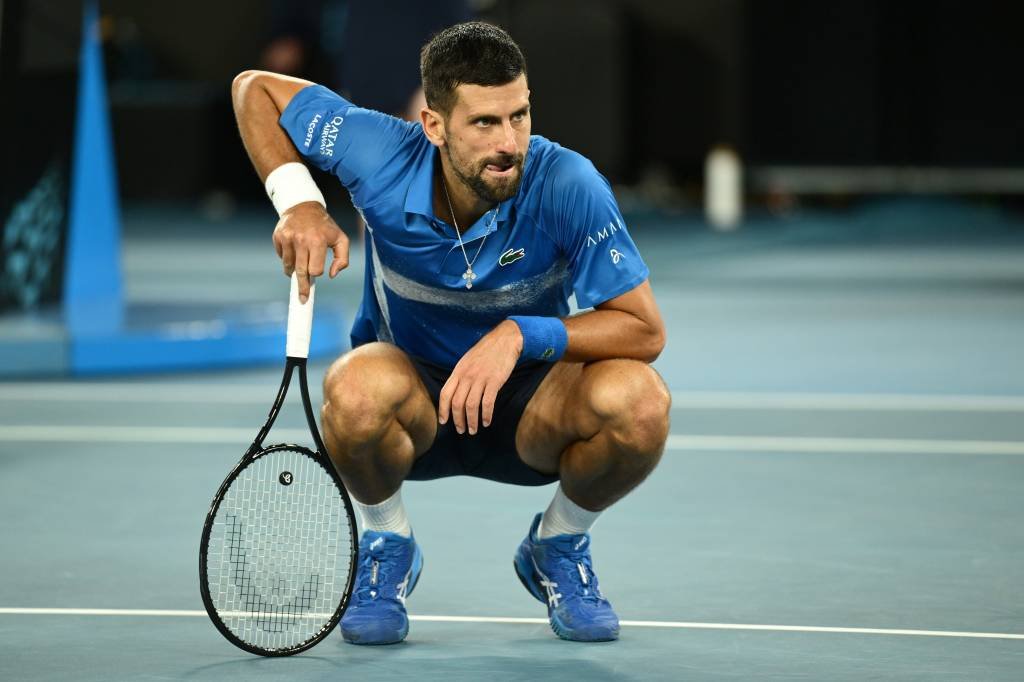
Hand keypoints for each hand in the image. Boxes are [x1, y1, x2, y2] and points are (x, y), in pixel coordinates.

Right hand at [272, 202, 348, 300]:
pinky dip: (287, 259)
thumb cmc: (325, 226)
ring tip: (300, 264)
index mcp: (317, 241)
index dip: (316, 273)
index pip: (315, 270)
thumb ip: (343, 259)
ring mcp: (288, 238)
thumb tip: (332, 275)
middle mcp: (301, 240)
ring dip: (294, 271)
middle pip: (300, 272)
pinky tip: (294, 250)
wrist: (303, 206)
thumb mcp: (341, 239)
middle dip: (302, 287)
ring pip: (289, 267)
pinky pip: (282, 257)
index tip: (315, 276)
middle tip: (302, 299)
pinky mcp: (278, 236)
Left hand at [438, 320, 523, 434]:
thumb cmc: (486, 351)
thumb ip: (461, 375)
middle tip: (461, 430)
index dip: (443, 410)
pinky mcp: (495, 381)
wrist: (505, 339)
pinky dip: (486, 415)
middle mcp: (467, 376)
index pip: (445, 394)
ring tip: (473, 430)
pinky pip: (488, 403)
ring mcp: (481, 378)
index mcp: (458, 371)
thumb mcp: (467, 360)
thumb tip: (456, 393)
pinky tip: (487, 421)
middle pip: (457, 403)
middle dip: (458, 420)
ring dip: (471, 421)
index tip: (444, 422)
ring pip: (471, 406)